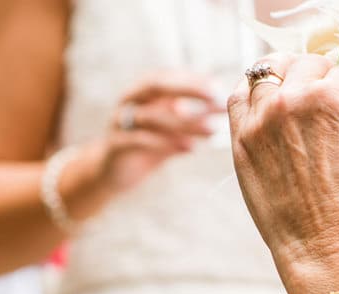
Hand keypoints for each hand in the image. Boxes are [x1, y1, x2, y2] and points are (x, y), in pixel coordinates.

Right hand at [93, 71, 221, 196]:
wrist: (115, 171)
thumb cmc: (149, 145)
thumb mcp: (172, 128)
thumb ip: (193, 116)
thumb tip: (223, 104)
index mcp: (143, 92)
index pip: (168, 77)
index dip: (192, 79)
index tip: (218, 87)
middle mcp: (130, 100)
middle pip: (156, 86)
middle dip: (186, 89)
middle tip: (214, 98)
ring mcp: (121, 121)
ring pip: (151, 116)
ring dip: (184, 122)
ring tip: (212, 130)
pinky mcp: (116, 144)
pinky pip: (140, 140)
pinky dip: (166, 143)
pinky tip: (190, 148)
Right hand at [228, 53, 338, 293]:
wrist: (323, 250)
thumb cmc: (300, 232)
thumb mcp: (260, 185)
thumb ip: (264, 148)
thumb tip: (288, 132)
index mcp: (242, 134)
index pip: (248, 83)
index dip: (274, 80)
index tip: (294, 88)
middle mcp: (264, 112)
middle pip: (283, 65)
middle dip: (308, 75)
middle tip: (331, 95)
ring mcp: (296, 104)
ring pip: (316, 64)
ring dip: (336, 79)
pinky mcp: (333, 104)